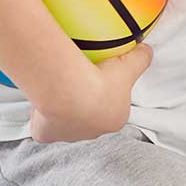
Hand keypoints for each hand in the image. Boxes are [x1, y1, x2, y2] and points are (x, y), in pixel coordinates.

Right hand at [27, 44, 150, 141]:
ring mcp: (67, 136)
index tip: (95, 78)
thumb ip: (142, 57)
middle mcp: (92, 133)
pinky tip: (42, 99)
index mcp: (115, 120)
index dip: (103, 93)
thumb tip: (146, 50)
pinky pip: (41, 125)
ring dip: (61, 109)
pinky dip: (40, 114)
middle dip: (83, 103)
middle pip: (88, 116)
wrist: (69, 91)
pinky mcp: (45, 136)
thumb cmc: (101, 79)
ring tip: (57, 88)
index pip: (111, 107)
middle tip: (75, 82)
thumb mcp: (130, 64)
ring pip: (64, 122)